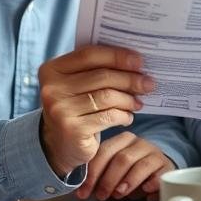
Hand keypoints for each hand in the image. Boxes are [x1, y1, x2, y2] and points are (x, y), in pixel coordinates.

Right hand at [39, 45, 154, 177]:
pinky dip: (123, 115)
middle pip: (101, 76)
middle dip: (129, 79)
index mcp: (52, 70)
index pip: (89, 55)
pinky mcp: (73, 129)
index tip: (139, 60)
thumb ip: (96, 69)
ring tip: (138, 103)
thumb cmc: (75, 108)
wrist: (59, 145)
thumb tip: (135, 61)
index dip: (117, 56)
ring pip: (107, 97)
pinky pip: (108, 117)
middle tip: (148, 83)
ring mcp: (60, 110)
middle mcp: (51, 88)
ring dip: (128, 99)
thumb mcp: (77, 85)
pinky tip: (128, 117)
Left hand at [79, 131, 173, 200]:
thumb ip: (100, 174)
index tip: (84, 192)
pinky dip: (151, 185)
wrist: (159, 167)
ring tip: (119, 195)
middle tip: (101, 196)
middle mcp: (139, 143)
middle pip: (122, 158)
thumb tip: (81, 190)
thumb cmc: (131, 170)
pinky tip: (145, 193)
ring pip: (141, 166)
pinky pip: (160, 175)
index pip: (104, 152)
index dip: (92, 174)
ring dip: (128, 182)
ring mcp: (155, 154)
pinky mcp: (167, 167)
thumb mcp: (114, 168)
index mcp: (122, 140)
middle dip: (109, 180)